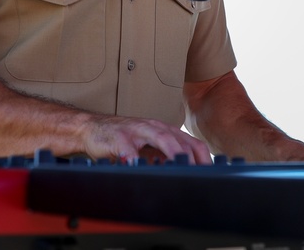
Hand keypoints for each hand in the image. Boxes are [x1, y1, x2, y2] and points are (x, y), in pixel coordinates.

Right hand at [84, 115, 212, 164]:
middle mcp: (153, 127)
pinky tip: (142, 169)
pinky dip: (137, 160)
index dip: (204, 157)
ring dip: (174, 153)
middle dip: (193, 158)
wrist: (91, 128)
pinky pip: (129, 149)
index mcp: (163, 130)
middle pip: (180, 140)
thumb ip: (166, 156)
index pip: (191, 142)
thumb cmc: (123, 139)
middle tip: (201, 175)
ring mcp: (136, 131)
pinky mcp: (119, 138)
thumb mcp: (149, 146)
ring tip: (182, 169)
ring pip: (160, 138)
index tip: (212, 173)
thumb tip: (188, 175)